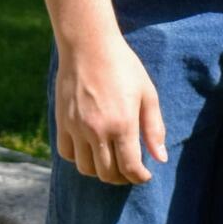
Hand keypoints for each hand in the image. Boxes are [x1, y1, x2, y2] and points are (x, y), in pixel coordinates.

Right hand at [54, 34, 167, 185]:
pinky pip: (67, 153)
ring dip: (100, 171)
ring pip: (86, 168)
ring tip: (111, 162)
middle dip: (121, 178)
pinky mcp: (62, 122)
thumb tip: (160, 158)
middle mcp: (97, 130)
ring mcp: (76, 127)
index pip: (130, 168)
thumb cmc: (123, 67)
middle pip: (107, 173)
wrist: (89, 46)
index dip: (139, 177)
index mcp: (122, 124)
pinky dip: (78, 158)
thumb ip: (154, 128)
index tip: (145, 176)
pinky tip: (90, 150)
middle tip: (129, 172)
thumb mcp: (148, 94)